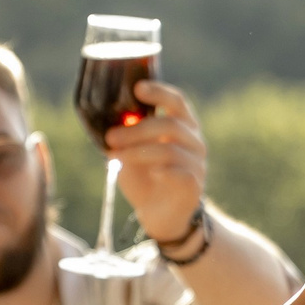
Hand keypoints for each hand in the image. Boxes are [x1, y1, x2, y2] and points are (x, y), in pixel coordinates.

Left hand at [108, 80, 207, 242]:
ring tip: (116, 156)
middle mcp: (194, 141)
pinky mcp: (194, 185)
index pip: (177, 101)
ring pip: (170, 150)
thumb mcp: (130, 153)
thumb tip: (107, 122)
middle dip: (136, 129)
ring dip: (138, 151)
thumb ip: (124, 137)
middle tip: (112, 136)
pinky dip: (160, 171)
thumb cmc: (145, 179)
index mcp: (181, 126)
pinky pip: (179, 172)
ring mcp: (197, 163)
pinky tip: (150, 174)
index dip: (159, 92)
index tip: (137, 89)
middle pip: (170, 125)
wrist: (161, 216)